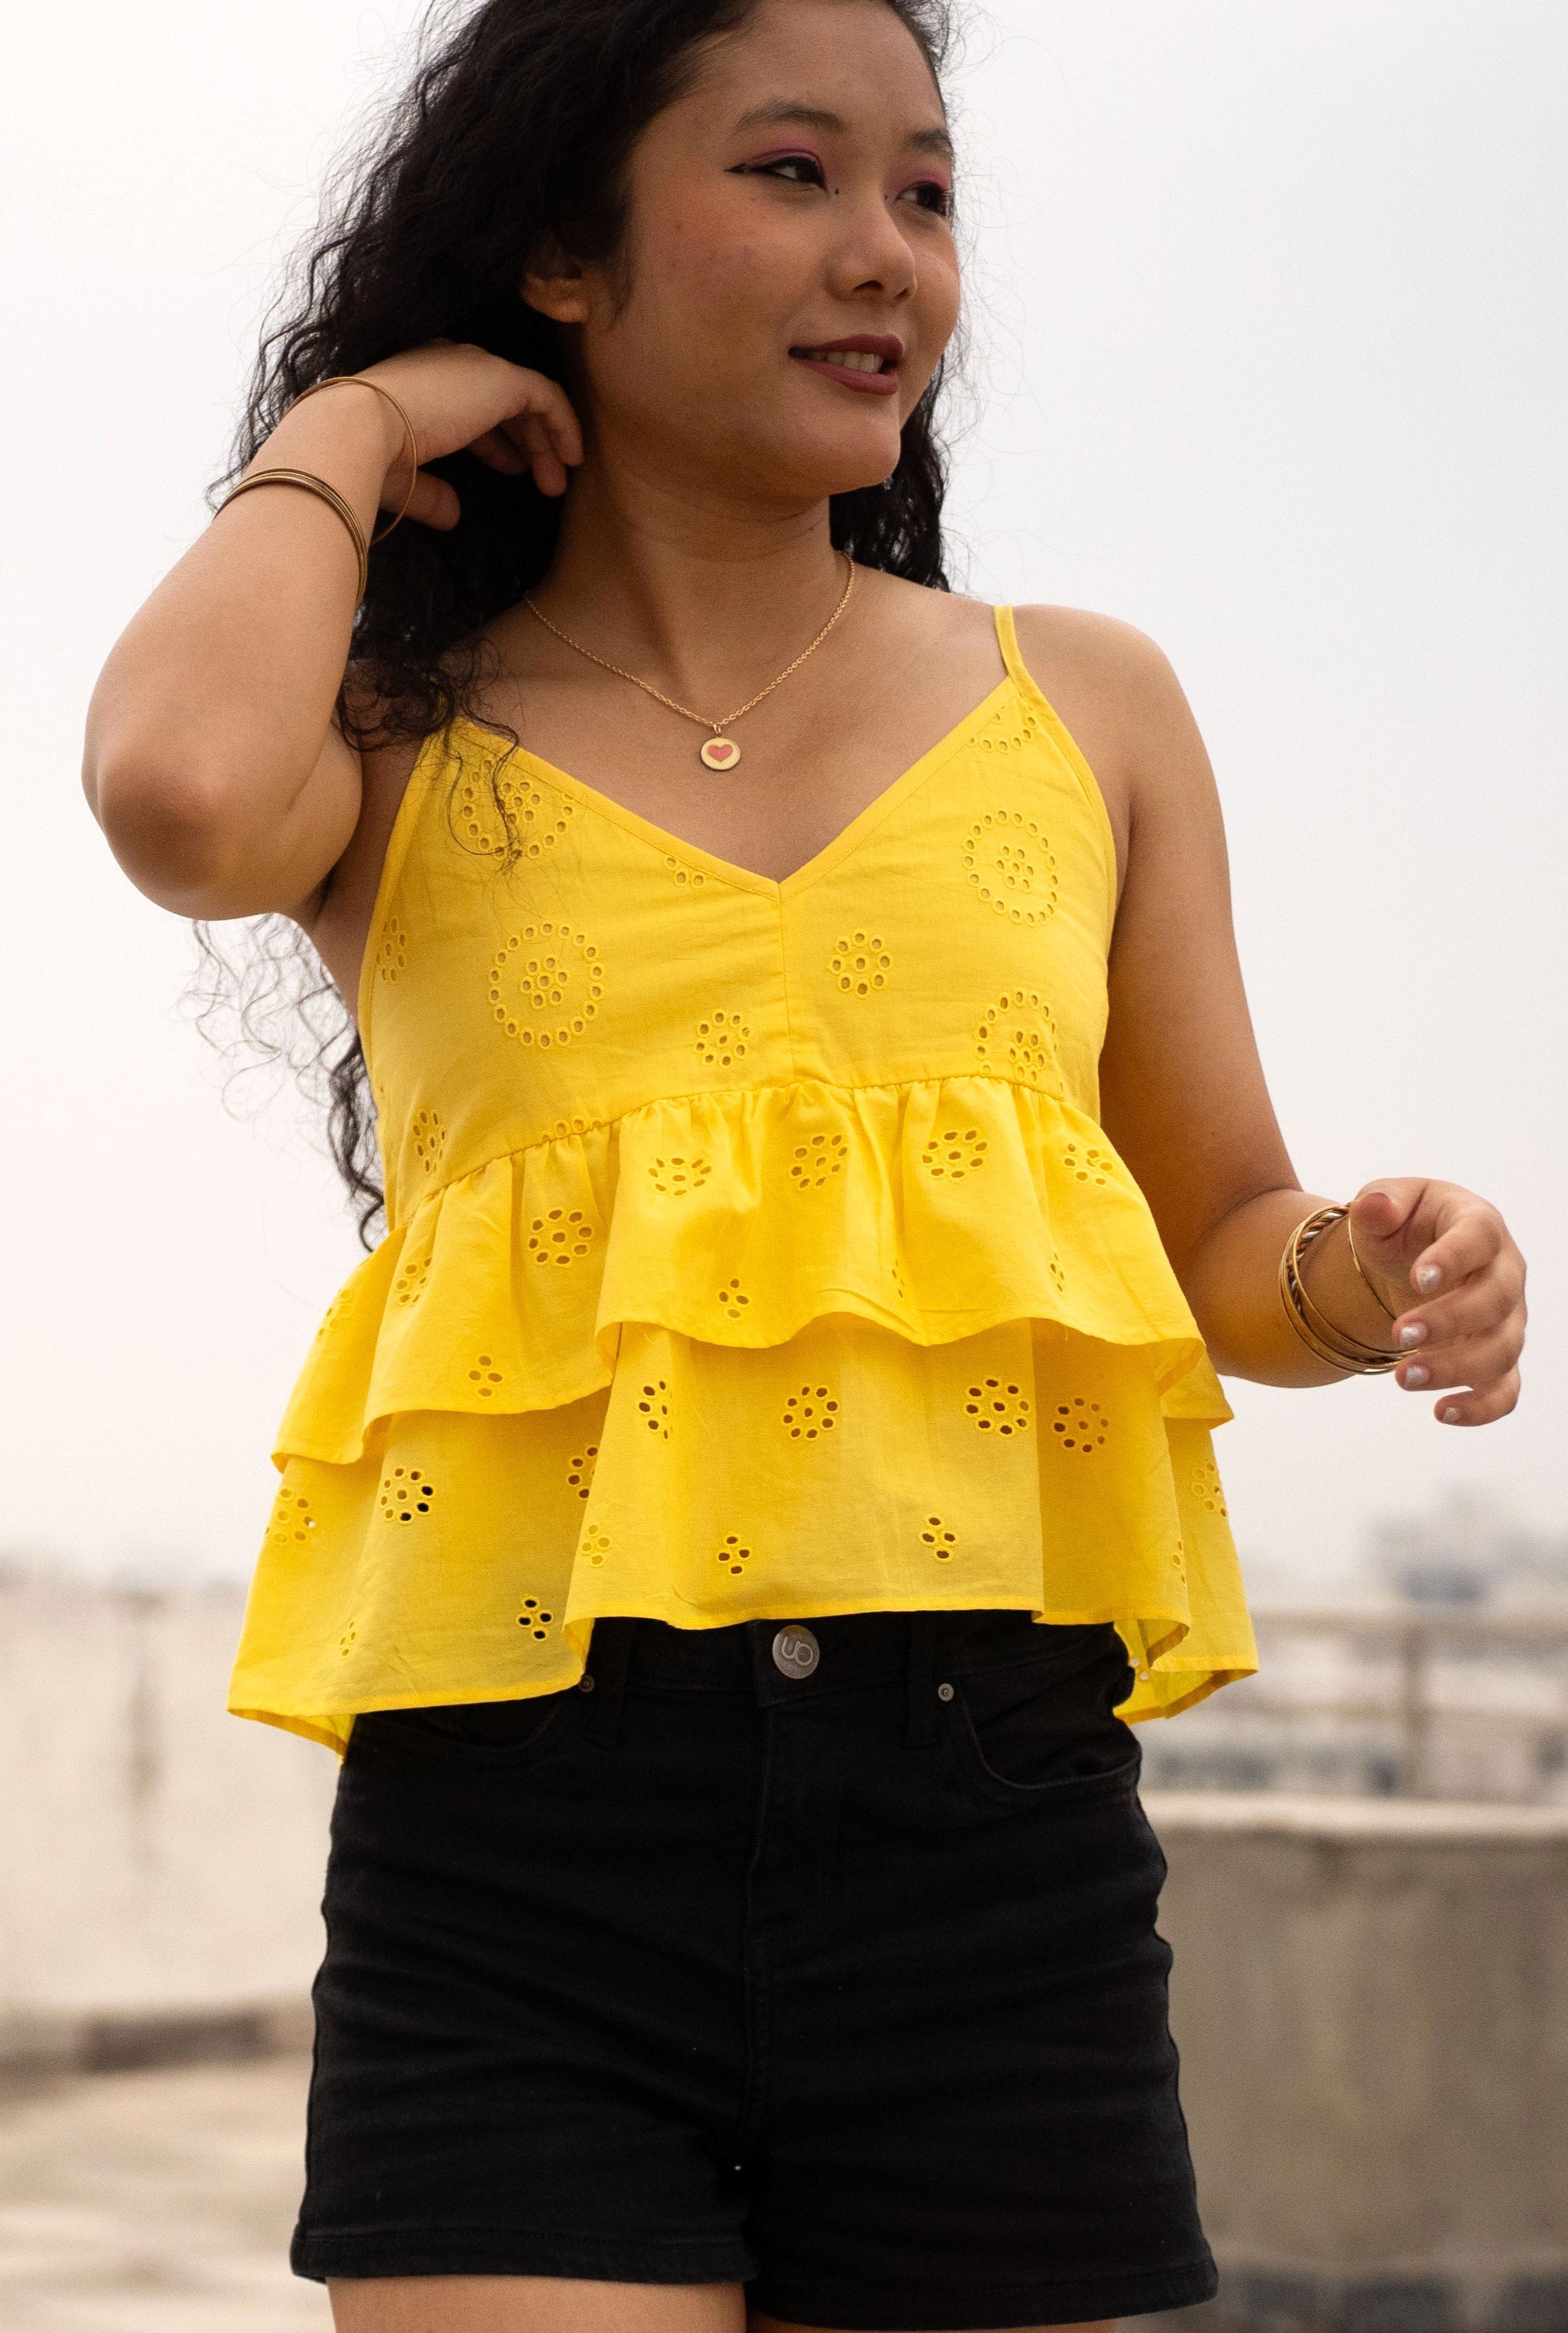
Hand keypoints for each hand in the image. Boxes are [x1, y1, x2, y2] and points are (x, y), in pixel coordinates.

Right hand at [353, 341, 583, 527]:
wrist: (360, 427)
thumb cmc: (368, 456)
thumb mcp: (403, 479)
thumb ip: (432, 493)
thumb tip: (453, 516)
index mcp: (423, 381)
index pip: (471, 405)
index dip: (497, 439)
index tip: (513, 469)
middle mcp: (449, 364)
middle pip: (503, 401)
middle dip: (528, 443)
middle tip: (548, 484)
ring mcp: (474, 366)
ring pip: (526, 400)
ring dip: (546, 442)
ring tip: (559, 484)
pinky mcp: (499, 378)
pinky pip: (545, 395)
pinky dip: (563, 423)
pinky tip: (573, 458)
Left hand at [1349, 1180, 1524, 1425]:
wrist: (1412, 1261)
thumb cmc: (1403, 1227)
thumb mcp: (1384, 1204)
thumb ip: (1379, 1202)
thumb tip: (1373, 1206)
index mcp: (1478, 1224)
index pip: (1478, 1237)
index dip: (1453, 1258)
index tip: (1417, 1278)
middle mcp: (1504, 1272)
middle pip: (1495, 1300)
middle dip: (1449, 1321)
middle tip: (1398, 1335)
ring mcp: (1507, 1319)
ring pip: (1502, 1350)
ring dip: (1456, 1368)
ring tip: (1403, 1377)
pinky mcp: (1499, 1358)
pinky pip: (1506, 1390)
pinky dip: (1482, 1408)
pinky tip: (1441, 1413)